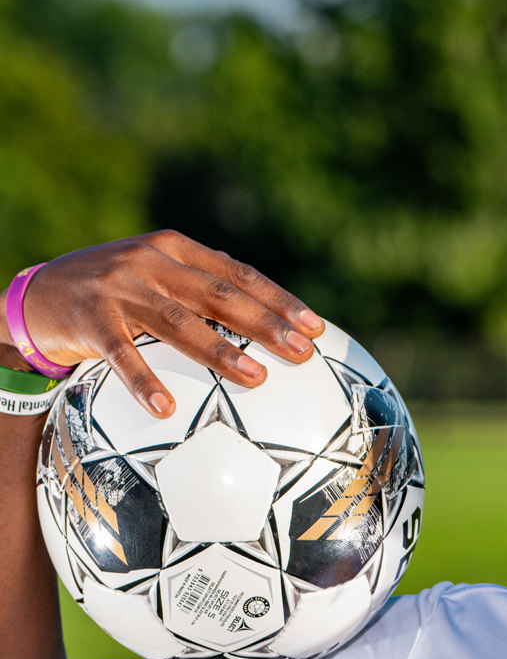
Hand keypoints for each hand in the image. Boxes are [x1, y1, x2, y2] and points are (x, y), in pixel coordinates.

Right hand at [8, 233, 325, 417]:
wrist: (38, 294)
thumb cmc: (112, 293)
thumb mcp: (154, 276)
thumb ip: (199, 289)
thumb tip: (263, 323)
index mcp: (174, 250)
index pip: (237, 274)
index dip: (278, 299)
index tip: (315, 326)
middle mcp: (150, 262)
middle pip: (219, 296)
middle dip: (265, 325)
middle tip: (301, 353)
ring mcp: (120, 289)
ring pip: (179, 322)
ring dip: (220, 352)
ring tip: (256, 380)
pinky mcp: (90, 319)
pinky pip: (122, 356)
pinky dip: (144, 382)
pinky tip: (166, 408)